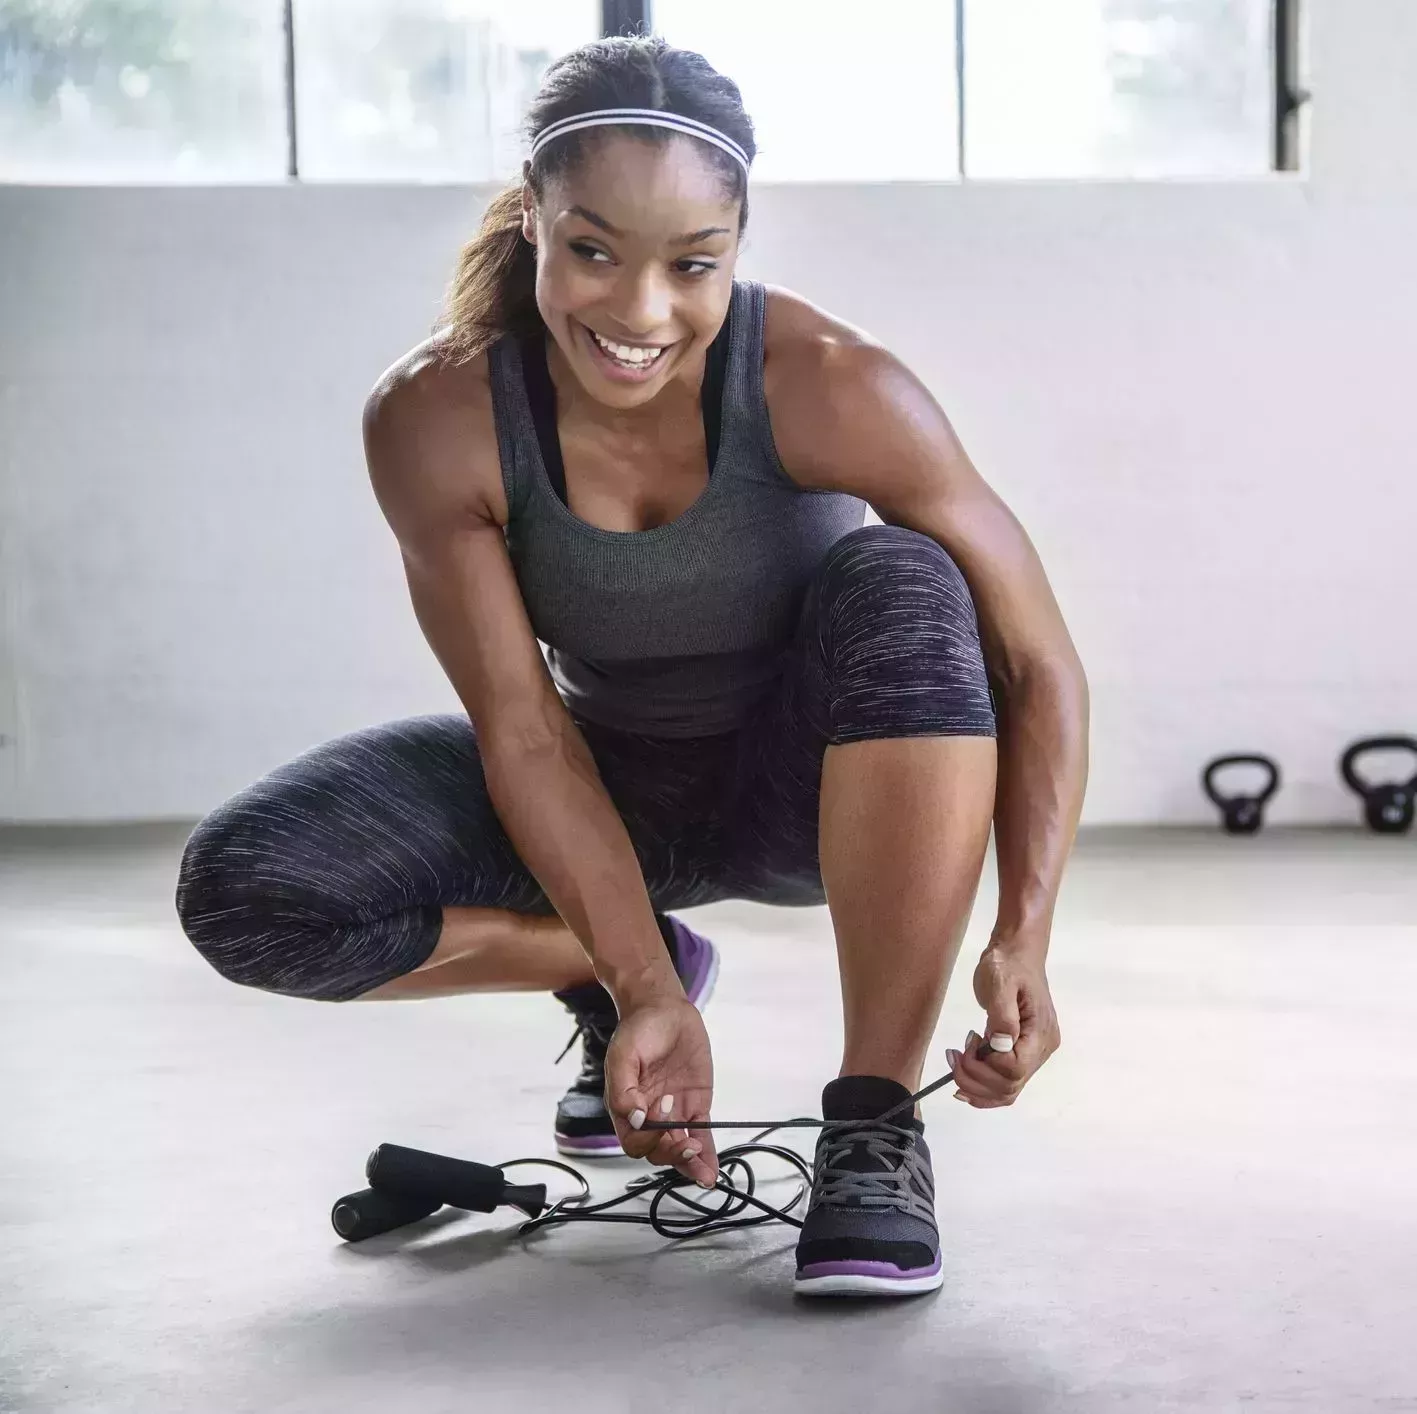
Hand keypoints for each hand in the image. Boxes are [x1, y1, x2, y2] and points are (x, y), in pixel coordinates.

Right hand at [605, 997, 718, 1188]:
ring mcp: (674, 1112)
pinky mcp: (696, 1105)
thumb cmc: (638, 1029)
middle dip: (672, 1153)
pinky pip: (701, 1135)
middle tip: (686, 1144)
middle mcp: (649, 1115)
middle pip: (657, 1150)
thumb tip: (634, 1118)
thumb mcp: (623, 1053)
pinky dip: (707, 1153)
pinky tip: (711, 1169)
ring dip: (691, 1163)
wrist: (664, 1008)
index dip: (645, 1140)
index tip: (655, 1124)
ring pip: (680, 1148)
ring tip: (704, 1175)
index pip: (634, 1141)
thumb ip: (623, 1088)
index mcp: (626, 1106)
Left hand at [946, 940, 1060, 1107]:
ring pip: (1007, 1090)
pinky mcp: (1021, 1052)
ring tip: (955, 1063)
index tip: (967, 1044)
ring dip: (976, 1086)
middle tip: (954, 1056)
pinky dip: (983, 1089)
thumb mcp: (1001, 980)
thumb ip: (1002, 1014)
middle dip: (976, 1078)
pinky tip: (963, 1081)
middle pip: (1010, 1085)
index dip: (986, 1066)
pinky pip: (1005, 1082)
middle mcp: (1042, 1049)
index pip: (1015, 1068)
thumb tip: (1000, 1045)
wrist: (1016, 954)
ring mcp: (1033, 1053)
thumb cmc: (1007, 964)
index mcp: (1040, 1032)